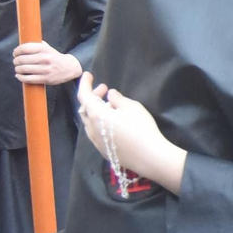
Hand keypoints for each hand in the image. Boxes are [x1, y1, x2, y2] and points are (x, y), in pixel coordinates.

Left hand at [14, 42, 82, 85]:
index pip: (25, 48)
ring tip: (18, 68)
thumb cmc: (55, 57)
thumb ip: (37, 45)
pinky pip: (28, 79)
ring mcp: (45, 70)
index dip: (17, 51)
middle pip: (22, 59)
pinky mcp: (45, 79)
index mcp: (44, 49)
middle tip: (16, 61)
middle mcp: (45, 58)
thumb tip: (22, 45)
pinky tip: (19, 75)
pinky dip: (20, 77)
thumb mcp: (48, 48)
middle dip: (16, 61)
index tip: (15, 53)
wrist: (69, 68)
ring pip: (23, 69)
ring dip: (17, 69)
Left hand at [76, 73, 186, 191]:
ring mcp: (96, 142)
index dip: (84, 84)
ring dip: (96, 111)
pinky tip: (113, 123)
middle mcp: (91, 129)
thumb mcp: (132, 107)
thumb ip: (118, 99)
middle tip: (105, 90)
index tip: (88, 74)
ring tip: (110, 107)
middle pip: (85, 109)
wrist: (149, 157)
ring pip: (89, 122)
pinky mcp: (103, 150)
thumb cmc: (141, 128)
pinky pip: (95, 132)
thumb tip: (110, 95)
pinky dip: (99, 122)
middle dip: (92, 97)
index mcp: (96, 115)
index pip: (84, 96)